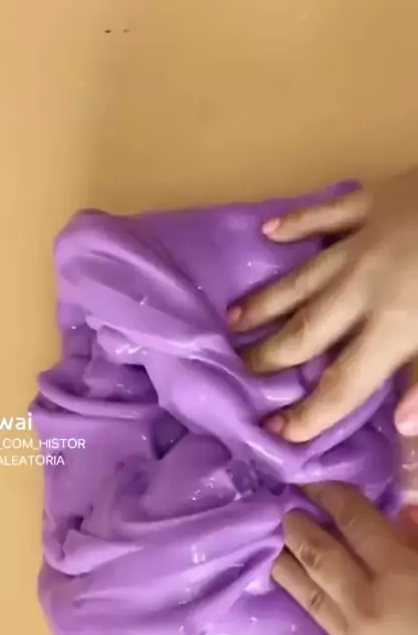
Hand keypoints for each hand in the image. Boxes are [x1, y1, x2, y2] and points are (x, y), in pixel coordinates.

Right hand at [228, 169, 417, 440]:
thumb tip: (401, 427)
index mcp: (394, 326)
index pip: (344, 383)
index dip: (310, 413)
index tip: (275, 432)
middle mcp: (363, 288)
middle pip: (306, 331)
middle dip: (269, 356)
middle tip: (238, 372)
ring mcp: (362, 242)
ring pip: (303, 279)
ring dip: (267, 301)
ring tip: (233, 320)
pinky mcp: (372, 202)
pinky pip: (326, 214)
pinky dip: (296, 222)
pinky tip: (268, 230)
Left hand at [245, 483, 417, 634]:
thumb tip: (405, 512)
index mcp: (402, 575)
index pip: (356, 522)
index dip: (330, 496)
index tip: (307, 482)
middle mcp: (371, 609)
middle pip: (322, 559)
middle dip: (299, 532)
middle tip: (282, 514)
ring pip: (313, 605)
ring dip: (288, 577)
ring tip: (270, 557)